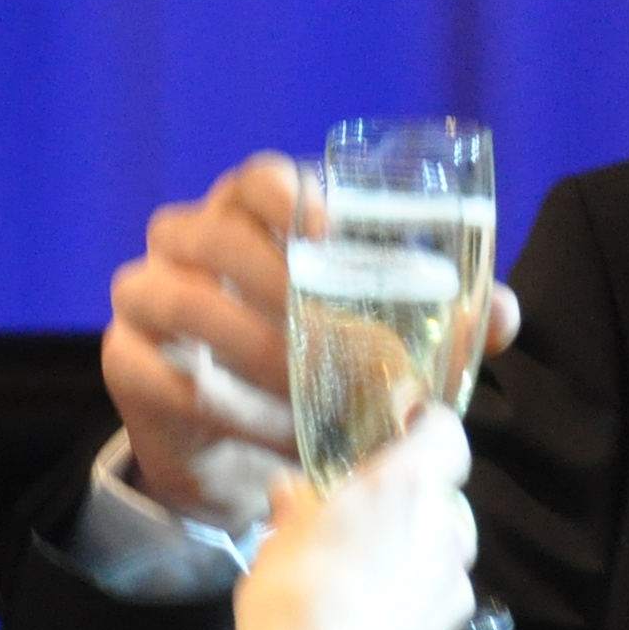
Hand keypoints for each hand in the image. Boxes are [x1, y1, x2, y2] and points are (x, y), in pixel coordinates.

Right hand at [104, 153, 520, 535]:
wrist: (247, 451)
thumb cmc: (318, 365)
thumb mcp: (382, 338)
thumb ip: (443, 321)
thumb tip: (504, 314)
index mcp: (253, 212)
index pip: (261, 178)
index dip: (293, 196)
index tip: (334, 231)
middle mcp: (190, 240)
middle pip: (214, 234)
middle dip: (275, 282)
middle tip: (327, 332)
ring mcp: (146, 296)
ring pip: (181, 300)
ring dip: (253, 349)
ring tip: (308, 394)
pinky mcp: (124, 361)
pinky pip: (163, 375)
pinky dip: (226, 406)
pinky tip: (276, 435)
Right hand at [233, 406, 479, 629]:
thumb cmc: (293, 604)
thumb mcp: (277, 543)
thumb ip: (299, 509)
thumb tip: (297, 494)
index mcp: (409, 487)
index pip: (446, 431)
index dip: (422, 427)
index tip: (392, 433)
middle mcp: (447, 531)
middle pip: (445, 498)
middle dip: (410, 502)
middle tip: (358, 519)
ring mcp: (456, 589)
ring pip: (442, 552)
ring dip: (411, 553)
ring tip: (357, 577)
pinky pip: (433, 601)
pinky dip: (410, 601)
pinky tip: (367, 624)